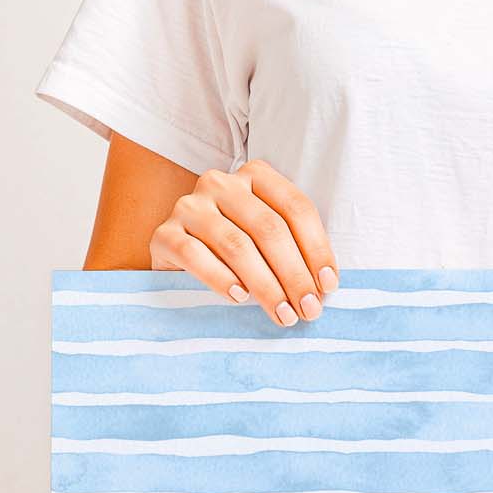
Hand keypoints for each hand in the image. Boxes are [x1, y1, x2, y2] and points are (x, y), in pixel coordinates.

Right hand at [148, 160, 338, 325]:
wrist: (180, 265)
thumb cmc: (239, 258)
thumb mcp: (269, 245)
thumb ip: (294, 251)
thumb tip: (323, 288)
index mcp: (255, 177)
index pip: (296, 209)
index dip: (317, 250)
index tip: (328, 287)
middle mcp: (221, 184)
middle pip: (269, 229)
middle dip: (295, 275)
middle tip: (309, 310)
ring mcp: (189, 206)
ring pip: (237, 245)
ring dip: (266, 286)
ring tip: (284, 315)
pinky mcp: (164, 234)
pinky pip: (194, 256)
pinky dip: (220, 279)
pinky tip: (240, 299)